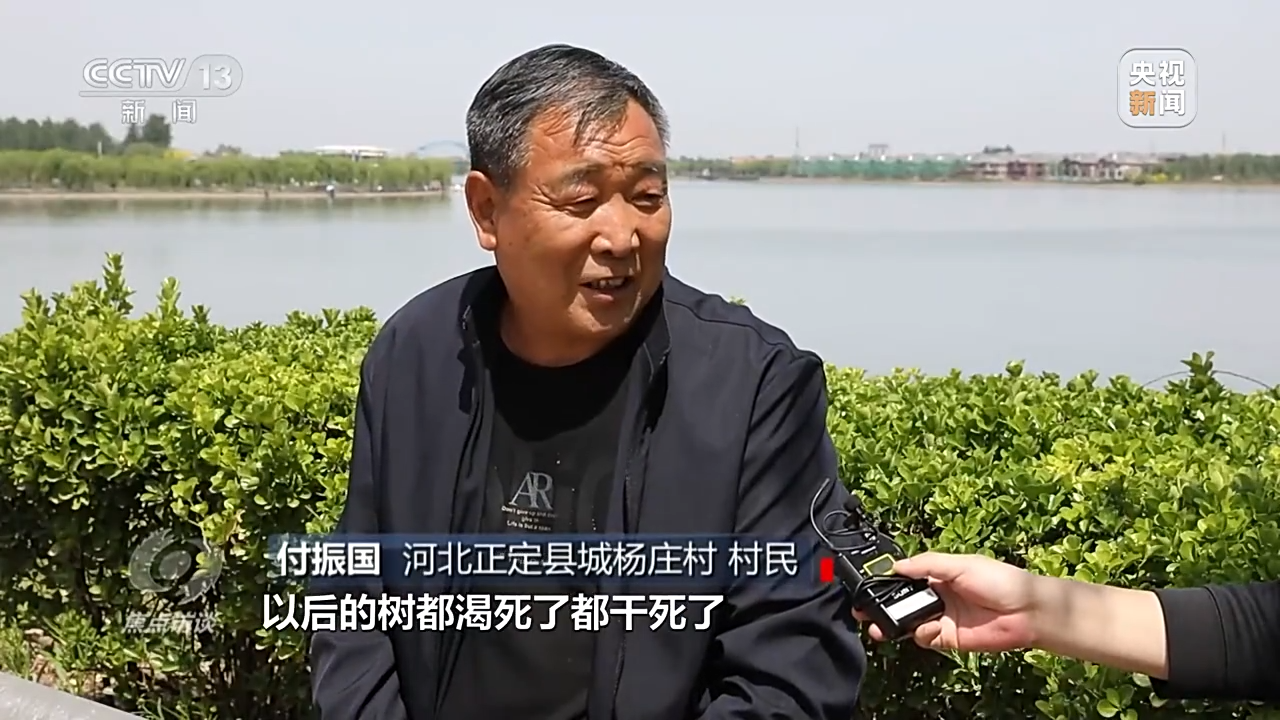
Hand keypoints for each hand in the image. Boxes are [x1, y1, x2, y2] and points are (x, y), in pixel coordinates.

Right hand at [854, 552, 1044, 652]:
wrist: (1027, 612)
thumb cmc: (999, 580)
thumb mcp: (960, 564)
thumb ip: (926, 564)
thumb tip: (896, 566)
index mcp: (939, 575)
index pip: (906, 578)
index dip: (887, 582)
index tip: (868, 585)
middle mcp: (937, 596)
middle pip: (902, 602)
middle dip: (882, 606)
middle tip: (863, 611)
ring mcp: (942, 618)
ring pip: (909, 623)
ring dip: (893, 625)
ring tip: (879, 627)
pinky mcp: (949, 638)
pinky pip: (926, 638)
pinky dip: (921, 635)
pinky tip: (928, 629)